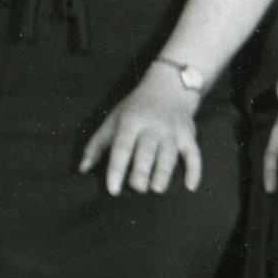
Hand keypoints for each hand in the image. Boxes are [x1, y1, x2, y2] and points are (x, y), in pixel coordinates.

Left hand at [79, 74, 204, 196]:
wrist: (169, 87)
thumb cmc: (135, 109)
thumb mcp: (112, 120)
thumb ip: (96, 145)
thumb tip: (82, 170)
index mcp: (131, 122)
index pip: (122, 148)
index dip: (117, 169)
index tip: (113, 189)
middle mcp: (153, 126)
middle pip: (147, 152)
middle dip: (142, 171)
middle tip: (137, 189)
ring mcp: (173, 131)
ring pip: (169, 154)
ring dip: (164, 172)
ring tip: (157, 189)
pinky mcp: (189, 135)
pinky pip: (194, 154)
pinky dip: (194, 170)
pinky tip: (190, 187)